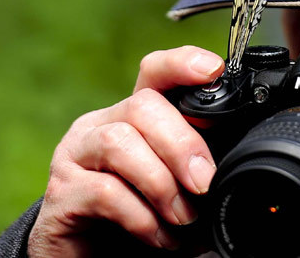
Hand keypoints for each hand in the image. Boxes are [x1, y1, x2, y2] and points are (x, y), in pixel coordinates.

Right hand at [27, 46, 224, 256]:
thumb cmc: (140, 221)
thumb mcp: (178, 188)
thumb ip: (200, 168)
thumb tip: (238, 165)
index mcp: (135, 117)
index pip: (155, 73)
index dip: (181, 63)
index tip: (213, 69)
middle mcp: (102, 125)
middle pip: (142, 105)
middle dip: (182, 143)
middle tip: (204, 183)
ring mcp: (76, 155)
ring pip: (119, 141)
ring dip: (161, 182)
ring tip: (183, 218)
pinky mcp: (61, 193)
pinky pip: (103, 191)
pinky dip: (140, 215)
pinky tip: (160, 236)